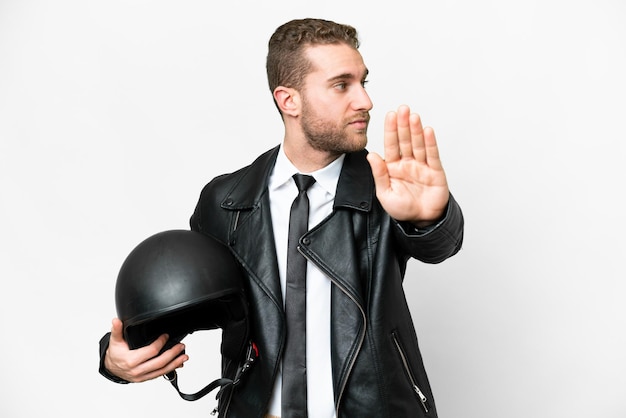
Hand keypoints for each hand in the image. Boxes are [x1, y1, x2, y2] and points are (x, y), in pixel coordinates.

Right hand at [104, 318, 187, 382]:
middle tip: (181, 346)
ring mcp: (142, 376)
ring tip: (184, 356)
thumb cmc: (115, 354)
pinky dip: (170, 369)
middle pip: (159, 362)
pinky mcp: (145, 378)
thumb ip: (116, 330)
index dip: (160, 343)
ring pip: (161, 371)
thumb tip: (116, 321)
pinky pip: (159, 375)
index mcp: (131, 360)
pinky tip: (178, 364)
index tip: (166, 336)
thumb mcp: (114, 341)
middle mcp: (137, 370)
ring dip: (175, 363)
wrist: (111, 368)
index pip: (151, 351)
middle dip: (172, 354)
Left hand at [367, 105, 448, 225]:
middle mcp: (407, 163)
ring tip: (413, 116)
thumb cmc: (403, 209)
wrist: (422, 220)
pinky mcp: (435, 171)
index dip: (390, 130)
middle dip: (403, 125)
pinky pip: (432, 155)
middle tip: (402, 109)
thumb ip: (379, 174)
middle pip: (405, 140)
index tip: (389, 115)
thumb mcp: (385, 194)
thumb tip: (371, 155)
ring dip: (416, 130)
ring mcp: (422, 165)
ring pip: (418, 144)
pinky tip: (427, 131)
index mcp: (393, 166)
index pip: (391, 144)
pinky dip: (430, 143)